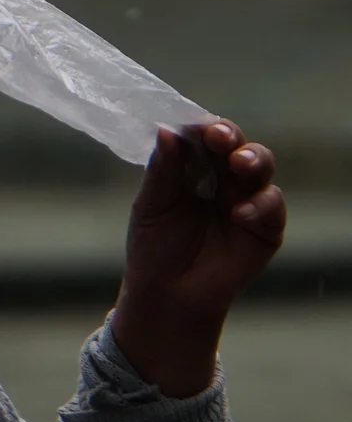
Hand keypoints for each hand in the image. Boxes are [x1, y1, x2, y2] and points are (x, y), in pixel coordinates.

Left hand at [112, 120, 285, 395]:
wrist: (166, 295)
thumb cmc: (155, 247)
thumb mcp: (151, 207)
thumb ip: (161, 171)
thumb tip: (165, 131)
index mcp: (194, 167)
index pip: (204, 138)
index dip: (202, 128)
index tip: (197, 126)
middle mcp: (224, 178)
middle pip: (236, 145)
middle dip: (230, 138)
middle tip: (220, 137)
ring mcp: (247, 199)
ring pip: (259, 167)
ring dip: (252, 161)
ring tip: (239, 164)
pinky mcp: (265, 228)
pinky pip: (270, 206)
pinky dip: (259, 204)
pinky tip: (241, 211)